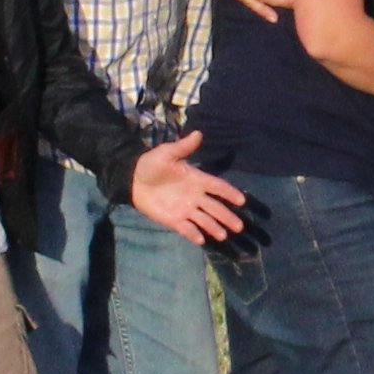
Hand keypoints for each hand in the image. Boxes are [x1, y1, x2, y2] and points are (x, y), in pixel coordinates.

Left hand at [128, 135, 245, 246]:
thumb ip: (183, 147)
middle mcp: (195, 196)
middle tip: (240, 226)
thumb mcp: (167, 153)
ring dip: (214, 228)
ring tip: (223, 236)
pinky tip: (201, 240)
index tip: (241, 200)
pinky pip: (187, 228)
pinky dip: (194, 234)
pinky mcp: (174, 220)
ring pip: (204, 220)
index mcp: (197, 179)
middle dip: (227, 216)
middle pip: (215, 207)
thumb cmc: (151, 164)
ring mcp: (185, 209)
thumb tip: (198, 133)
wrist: (132, 179)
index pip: (217, 186)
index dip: (230, 193)